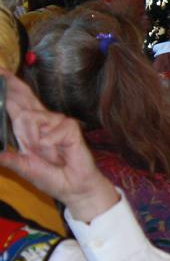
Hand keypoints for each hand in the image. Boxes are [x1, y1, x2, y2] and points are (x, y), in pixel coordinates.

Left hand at [0, 71, 119, 222]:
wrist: (73, 187)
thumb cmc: (51, 177)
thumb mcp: (24, 168)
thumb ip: (9, 159)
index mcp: (29, 130)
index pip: (18, 105)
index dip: (10, 88)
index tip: (1, 72)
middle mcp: (42, 123)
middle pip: (26, 98)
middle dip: (13, 87)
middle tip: (1, 72)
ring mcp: (57, 123)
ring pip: (31, 118)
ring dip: (33, 139)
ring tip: (45, 154)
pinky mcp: (70, 128)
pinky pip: (51, 130)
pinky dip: (50, 143)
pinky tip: (57, 152)